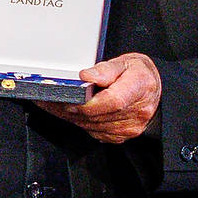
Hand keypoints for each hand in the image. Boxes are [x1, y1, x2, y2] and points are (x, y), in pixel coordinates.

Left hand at [37, 51, 161, 143]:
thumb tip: (87, 76)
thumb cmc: (138, 75)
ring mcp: (128, 128)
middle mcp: (136, 112)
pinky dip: (78, 121)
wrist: (151, 90)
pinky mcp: (119, 136)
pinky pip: (93, 131)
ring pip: (90, 125)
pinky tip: (67, 111)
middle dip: (68, 107)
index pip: (111, 101)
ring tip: (51, 103)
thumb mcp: (126, 62)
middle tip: (46, 98)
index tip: (67, 97)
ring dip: (68, 115)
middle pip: (96, 115)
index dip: (87, 102)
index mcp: (140, 88)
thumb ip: (105, 69)